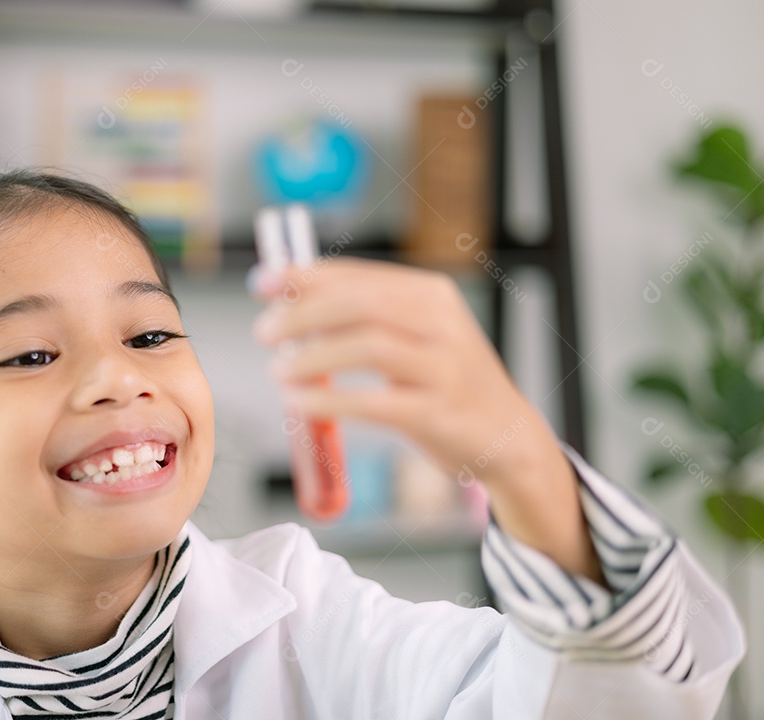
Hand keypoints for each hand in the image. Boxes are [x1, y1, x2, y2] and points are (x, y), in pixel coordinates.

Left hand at [249, 257, 556, 487]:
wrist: (507, 436)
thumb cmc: (443, 383)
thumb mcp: (413, 337)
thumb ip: (360, 317)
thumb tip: (288, 300)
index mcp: (431, 295)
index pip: (359, 275)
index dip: (305, 276)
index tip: (262, 282)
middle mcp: (442, 323)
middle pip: (360, 304)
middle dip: (303, 314)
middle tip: (264, 331)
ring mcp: (444, 368)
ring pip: (368, 346)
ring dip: (313, 357)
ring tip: (278, 371)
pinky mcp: (439, 413)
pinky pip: (376, 402)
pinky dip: (331, 400)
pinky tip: (300, 403)